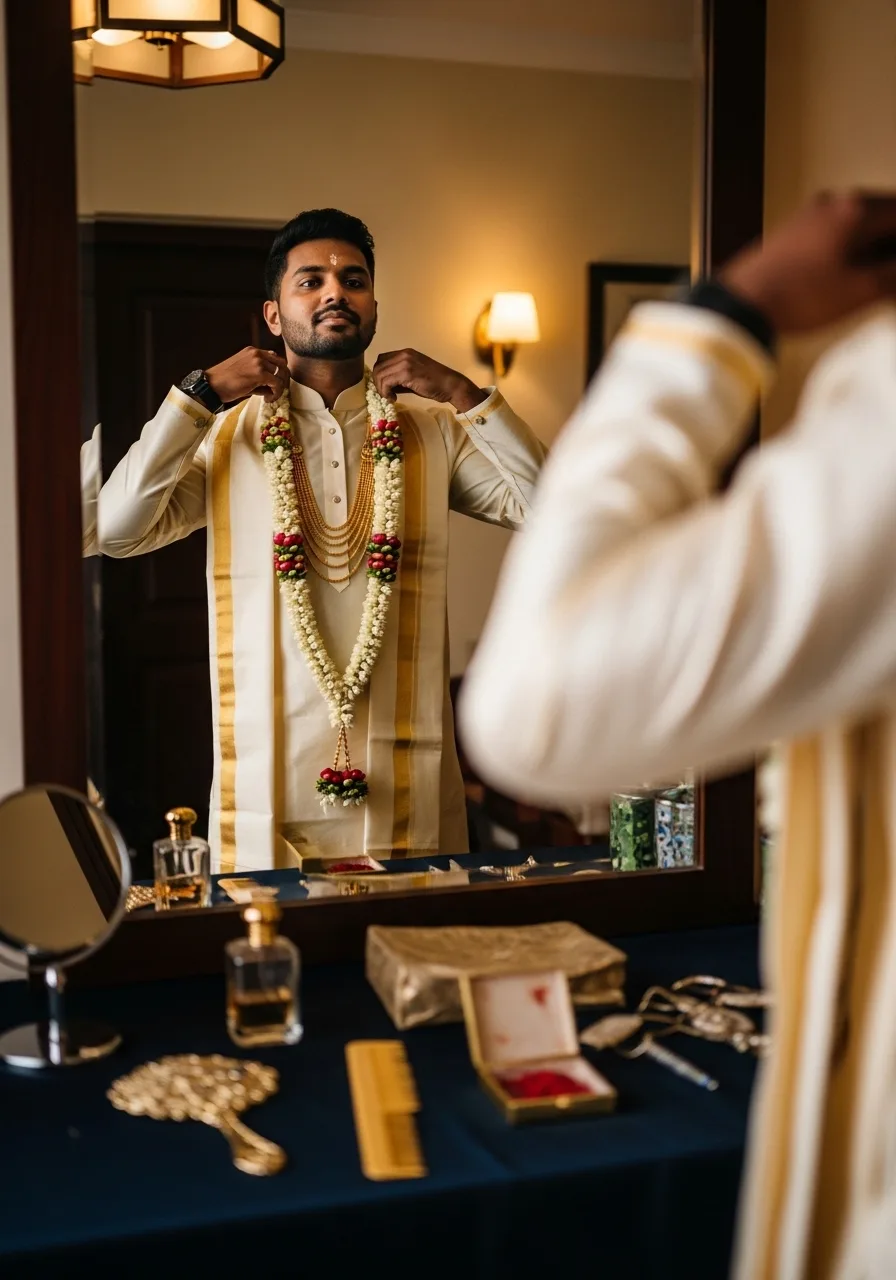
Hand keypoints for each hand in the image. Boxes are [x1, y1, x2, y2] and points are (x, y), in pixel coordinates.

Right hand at [206, 347, 288, 403]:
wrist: (211, 385)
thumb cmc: (224, 382)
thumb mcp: (243, 373)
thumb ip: (259, 375)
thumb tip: (273, 386)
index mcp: (252, 351)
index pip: (274, 358)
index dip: (278, 371)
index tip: (275, 383)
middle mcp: (257, 353)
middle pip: (282, 364)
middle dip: (283, 379)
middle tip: (277, 391)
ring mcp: (259, 362)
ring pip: (281, 375)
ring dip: (278, 388)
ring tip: (269, 397)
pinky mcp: (260, 374)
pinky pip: (277, 384)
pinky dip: (276, 393)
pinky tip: (268, 399)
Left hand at [372, 349, 484, 412]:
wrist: (450, 385)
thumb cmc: (434, 384)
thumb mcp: (412, 377)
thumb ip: (398, 378)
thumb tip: (383, 387)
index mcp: (405, 353)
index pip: (382, 360)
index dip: (379, 375)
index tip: (385, 387)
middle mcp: (403, 354)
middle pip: (378, 366)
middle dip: (378, 383)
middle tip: (385, 394)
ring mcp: (405, 362)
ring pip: (380, 374)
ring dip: (381, 389)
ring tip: (390, 397)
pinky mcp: (407, 372)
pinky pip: (386, 381)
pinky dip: (385, 392)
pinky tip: (393, 398)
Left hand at [720, 191, 895, 334]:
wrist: (741, 302)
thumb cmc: (804, 295)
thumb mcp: (859, 290)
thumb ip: (893, 275)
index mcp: (856, 209)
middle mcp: (835, 201)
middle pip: (882, 212)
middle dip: (892, 238)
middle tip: (891, 272)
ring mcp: (810, 213)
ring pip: (858, 220)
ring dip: (875, 241)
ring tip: (880, 270)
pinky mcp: (793, 230)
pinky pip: (836, 229)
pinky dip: (853, 243)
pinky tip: (853, 267)